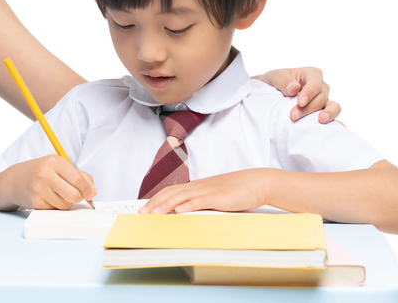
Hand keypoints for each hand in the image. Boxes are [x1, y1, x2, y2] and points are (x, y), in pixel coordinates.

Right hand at [0, 155, 96, 209]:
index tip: (90, 194)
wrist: (16, 180)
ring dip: (65, 203)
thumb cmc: (43, 172)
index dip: (87, 189)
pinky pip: (55, 210)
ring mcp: (38, 189)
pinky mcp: (35, 202)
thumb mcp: (60, 167)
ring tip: (57, 194)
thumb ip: (80, 176)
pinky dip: (55, 207)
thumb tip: (92, 192)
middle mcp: (45, 174)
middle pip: (73, 195)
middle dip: (77, 198)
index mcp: (54, 162)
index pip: (77, 178)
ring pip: (65, 205)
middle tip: (73, 194)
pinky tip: (47, 198)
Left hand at [139, 169, 269, 214]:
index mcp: (197, 187)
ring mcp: (208, 191)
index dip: (156, 198)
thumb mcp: (215, 197)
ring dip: (166, 205)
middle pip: (171, 193)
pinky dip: (188, 206)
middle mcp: (199, 187)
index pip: (171, 191)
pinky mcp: (218, 197)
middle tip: (142, 212)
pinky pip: (200, 201)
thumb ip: (202, 203)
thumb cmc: (237, 191)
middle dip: (155, 203)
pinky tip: (179, 211)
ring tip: (154, 213)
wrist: (256, 182)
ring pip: (182, 196)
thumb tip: (188, 212)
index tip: (145, 207)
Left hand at [259, 67, 339, 122]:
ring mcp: (324, 100)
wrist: (271, 94)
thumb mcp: (274, 78)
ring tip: (321, 121)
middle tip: (293, 116)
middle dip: (308, 107)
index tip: (300, 102)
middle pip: (321, 97)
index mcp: (311, 74)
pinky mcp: (324, 112)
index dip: (310, 92)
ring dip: (328, 114)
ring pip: (333, 106)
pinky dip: (335, 123)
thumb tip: (294, 88)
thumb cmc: (276, 83)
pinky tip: (331, 130)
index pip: (315, 82)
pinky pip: (334, 118)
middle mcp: (321, 87)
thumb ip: (283, 81)